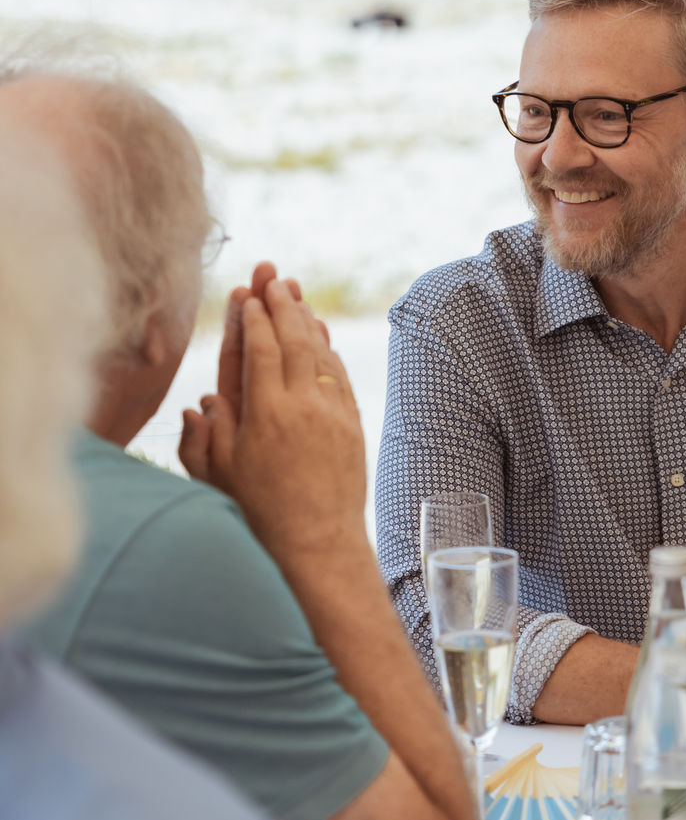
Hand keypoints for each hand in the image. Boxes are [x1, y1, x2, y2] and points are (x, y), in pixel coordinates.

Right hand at [179, 279, 367, 573]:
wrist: (318, 542)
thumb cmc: (260, 512)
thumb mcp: (218, 477)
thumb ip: (202, 438)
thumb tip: (199, 404)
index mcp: (265, 413)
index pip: (259, 350)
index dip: (254, 318)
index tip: (249, 295)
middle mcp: (302, 406)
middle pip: (293, 340)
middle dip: (282, 304)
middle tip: (274, 277)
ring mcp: (332, 413)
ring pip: (319, 353)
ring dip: (307, 320)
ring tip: (296, 295)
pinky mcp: (352, 424)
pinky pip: (338, 375)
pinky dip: (328, 350)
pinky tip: (320, 336)